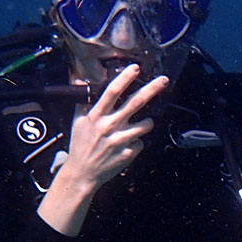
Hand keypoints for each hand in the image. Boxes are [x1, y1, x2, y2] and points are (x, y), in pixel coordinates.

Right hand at [63, 64, 167, 187]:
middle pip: (135, 103)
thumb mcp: (77, 121)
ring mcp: (121, 140)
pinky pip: (141, 142)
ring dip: (147, 122)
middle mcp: (110, 126)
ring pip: (146, 124)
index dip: (125, 78)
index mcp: (96, 116)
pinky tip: (126, 145)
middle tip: (164, 80)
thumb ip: (83, 100)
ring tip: (141, 124)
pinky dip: (136, 142)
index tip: (135, 68)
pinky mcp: (129, 153)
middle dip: (152, 89)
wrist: (83, 173)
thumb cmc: (81, 145)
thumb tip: (79, 79)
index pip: (112, 91)